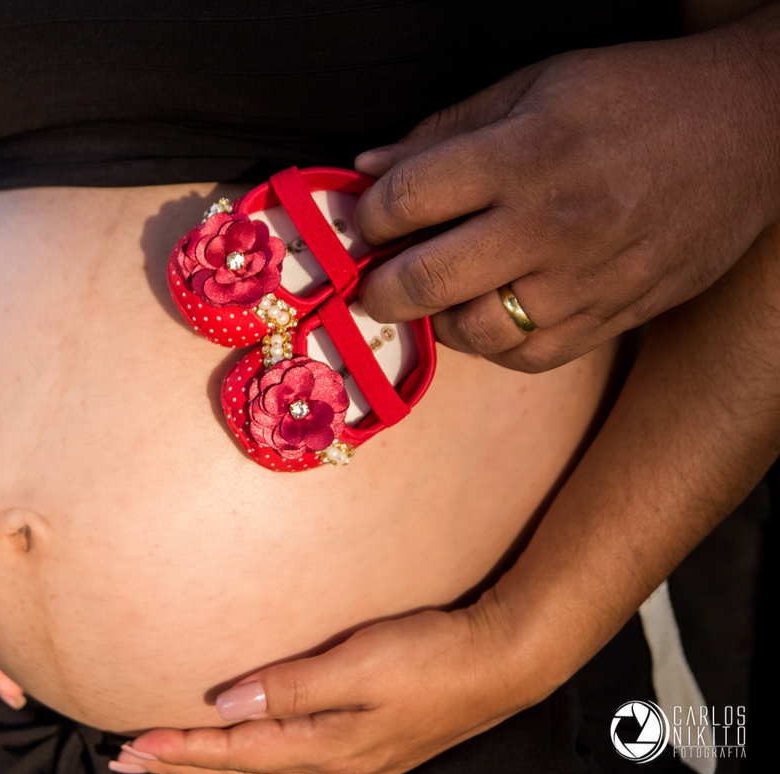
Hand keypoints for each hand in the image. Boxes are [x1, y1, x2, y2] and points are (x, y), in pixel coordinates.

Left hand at [113, 600, 548, 773]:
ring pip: (263, 769)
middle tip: (131, 757)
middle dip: (185, 764)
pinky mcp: (365, 744)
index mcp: (327, 748)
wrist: (502, 662)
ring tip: (173, 755)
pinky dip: (250, 756)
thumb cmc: (434, 658)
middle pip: (243, 770)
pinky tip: (244, 747)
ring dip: (213, 762)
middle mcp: (334, 764)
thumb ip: (291, 687)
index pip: (237, 752)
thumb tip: (227, 703)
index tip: (135, 742)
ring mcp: (352, 760)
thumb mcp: (359, 666)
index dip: (184, 747)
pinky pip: (288, 759)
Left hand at [353, 16, 779, 371]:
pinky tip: (486, 312)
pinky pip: (527, 356)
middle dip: (377, 287)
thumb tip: (367, 169)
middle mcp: (551, 224)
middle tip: (372, 279)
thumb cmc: (638, 99)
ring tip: (433, 294)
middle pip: (424, 281)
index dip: (368, 215)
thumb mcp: (536, 84)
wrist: (751, 130)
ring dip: (434, 319)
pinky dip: (491, 344)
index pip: (407, 199)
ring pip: (471, 332)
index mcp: (525, 154)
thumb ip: (444, 130)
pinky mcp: (613, 315)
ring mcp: (584, 280)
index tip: (365, 220)